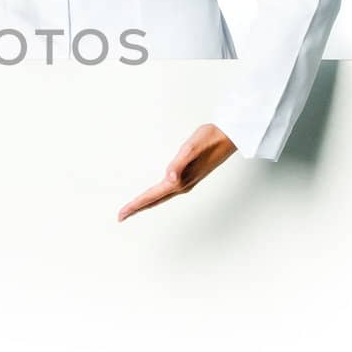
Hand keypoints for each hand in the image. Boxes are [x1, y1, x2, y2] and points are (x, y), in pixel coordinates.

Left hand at [117, 123, 236, 221]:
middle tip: (120, 216)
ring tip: (132, 208)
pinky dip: (156, 197)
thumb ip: (178, 164)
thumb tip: (169, 179)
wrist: (230, 135)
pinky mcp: (190, 177)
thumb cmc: (210, 138)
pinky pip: (167, 192)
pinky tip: (154, 196)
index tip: (121, 214)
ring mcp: (187, 182)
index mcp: (180, 180)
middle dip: (137, 208)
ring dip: (146, 203)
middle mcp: (183, 185)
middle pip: (155, 200)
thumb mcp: (190, 148)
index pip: (152, 195)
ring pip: (161, 197)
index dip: (135, 205)